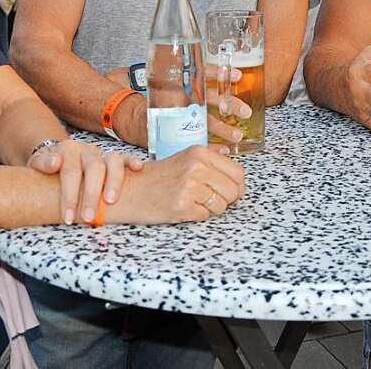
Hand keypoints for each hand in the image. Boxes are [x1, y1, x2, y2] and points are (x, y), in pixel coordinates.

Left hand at [28, 139, 143, 223]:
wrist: (55, 157)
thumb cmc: (47, 168)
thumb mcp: (37, 164)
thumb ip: (42, 163)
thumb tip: (54, 163)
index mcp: (67, 149)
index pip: (70, 172)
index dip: (69, 196)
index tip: (68, 218)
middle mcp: (86, 150)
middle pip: (94, 169)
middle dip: (91, 194)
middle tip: (88, 217)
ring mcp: (101, 154)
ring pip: (113, 162)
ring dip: (113, 182)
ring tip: (110, 201)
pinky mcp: (113, 159)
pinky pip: (125, 158)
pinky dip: (132, 161)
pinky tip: (138, 168)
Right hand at [105, 65, 251, 146]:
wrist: (128, 116)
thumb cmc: (155, 102)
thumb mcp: (168, 85)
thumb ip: (191, 82)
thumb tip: (225, 78)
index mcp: (179, 82)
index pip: (202, 73)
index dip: (219, 72)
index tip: (237, 74)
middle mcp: (179, 97)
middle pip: (208, 97)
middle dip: (229, 104)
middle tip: (245, 111)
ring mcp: (175, 115)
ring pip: (204, 119)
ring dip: (222, 127)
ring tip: (237, 135)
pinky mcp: (171, 132)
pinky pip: (193, 140)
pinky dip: (210, 146)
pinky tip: (222, 149)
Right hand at [108, 145, 245, 223]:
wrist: (131, 190)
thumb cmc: (160, 176)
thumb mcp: (186, 158)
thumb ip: (211, 161)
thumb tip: (236, 170)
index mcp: (200, 153)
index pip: (237, 172)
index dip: (239, 186)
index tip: (234, 192)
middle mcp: (196, 167)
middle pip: (233, 191)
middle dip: (227, 200)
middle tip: (213, 200)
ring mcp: (189, 187)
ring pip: (221, 206)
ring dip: (211, 209)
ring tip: (194, 202)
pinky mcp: (181, 206)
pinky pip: (204, 216)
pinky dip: (197, 215)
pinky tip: (184, 207)